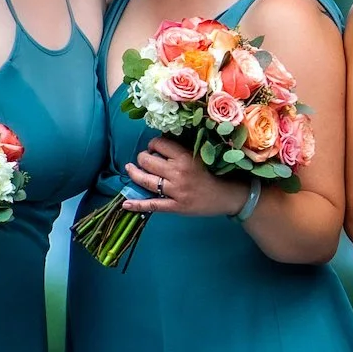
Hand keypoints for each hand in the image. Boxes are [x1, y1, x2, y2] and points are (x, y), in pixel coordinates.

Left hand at [122, 136, 251, 219]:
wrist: (227, 196)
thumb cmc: (212, 174)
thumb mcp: (198, 156)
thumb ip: (179, 150)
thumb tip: (157, 145)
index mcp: (185, 157)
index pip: (159, 144)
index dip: (153, 145)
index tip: (155, 149)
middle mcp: (178, 173)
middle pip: (147, 160)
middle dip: (143, 158)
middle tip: (146, 160)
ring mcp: (176, 191)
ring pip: (145, 180)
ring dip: (134, 173)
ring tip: (131, 170)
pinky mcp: (175, 207)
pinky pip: (152, 205)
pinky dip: (137, 204)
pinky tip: (125, 204)